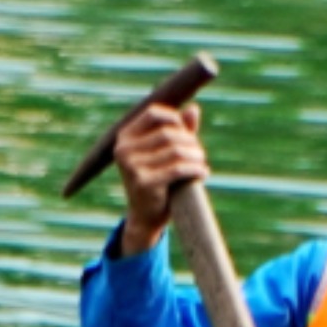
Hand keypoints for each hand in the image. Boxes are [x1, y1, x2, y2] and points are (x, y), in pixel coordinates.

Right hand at [111, 100, 210, 245]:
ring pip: (176, 150)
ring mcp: (131, 166)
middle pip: (169, 133)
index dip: (175, 119)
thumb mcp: (166, 152)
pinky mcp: (143, 183)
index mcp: (124, 137)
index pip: (154, 113)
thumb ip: (178, 130)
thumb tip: (193, 109)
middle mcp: (123, 149)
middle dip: (190, 142)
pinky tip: (203, 173)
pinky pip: (178, 168)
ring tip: (201, 164)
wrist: (145, 218)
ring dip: (196, 156)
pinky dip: (196, 169)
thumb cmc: (158, 180)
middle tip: (199, 154)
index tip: (187, 134)